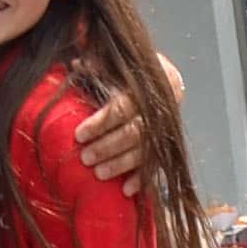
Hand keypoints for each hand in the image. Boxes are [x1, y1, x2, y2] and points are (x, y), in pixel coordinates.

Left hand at [77, 54, 189, 182]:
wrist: (154, 71)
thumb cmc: (124, 64)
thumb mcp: (111, 57)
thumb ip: (96, 63)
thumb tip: (76, 65)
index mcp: (155, 78)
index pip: (125, 105)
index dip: (101, 121)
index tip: (79, 134)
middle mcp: (167, 104)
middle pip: (136, 131)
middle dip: (108, 147)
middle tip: (85, 158)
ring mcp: (170, 125)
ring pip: (146, 150)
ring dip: (121, 164)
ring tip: (99, 173)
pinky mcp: (168, 143)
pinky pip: (157, 165)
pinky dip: (142, 179)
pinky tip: (126, 190)